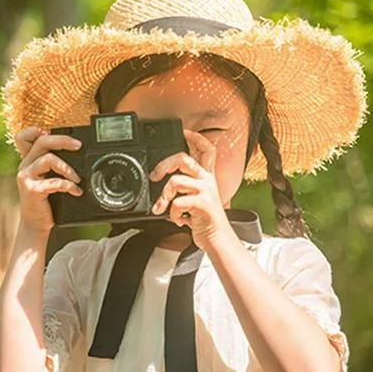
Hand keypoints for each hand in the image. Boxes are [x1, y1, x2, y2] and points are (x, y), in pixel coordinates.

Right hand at [14, 126, 82, 233]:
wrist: (36, 224)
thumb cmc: (46, 201)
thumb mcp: (48, 179)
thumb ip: (55, 166)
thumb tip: (77, 151)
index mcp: (28, 161)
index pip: (23, 137)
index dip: (35, 131)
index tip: (50, 132)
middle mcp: (25, 166)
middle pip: (42, 142)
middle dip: (63, 140)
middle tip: (78, 145)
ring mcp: (26, 177)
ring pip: (48, 159)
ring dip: (67, 167)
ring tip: (77, 178)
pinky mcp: (32, 190)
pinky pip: (54, 182)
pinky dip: (69, 186)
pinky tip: (76, 191)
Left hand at [149, 129, 232, 249]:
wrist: (217, 239)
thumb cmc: (205, 220)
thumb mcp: (197, 199)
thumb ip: (185, 188)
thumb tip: (164, 181)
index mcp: (206, 177)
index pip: (207, 149)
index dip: (196, 138)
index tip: (185, 131)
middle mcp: (207, 180)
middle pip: (183, 158)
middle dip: (164, 165)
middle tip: (154, 176)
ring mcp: (206, 190)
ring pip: (175, 181)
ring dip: (164, 197)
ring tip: (163, 208)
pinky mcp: (203, 203)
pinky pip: (177, 202)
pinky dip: (172, 214)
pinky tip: (177, 220)